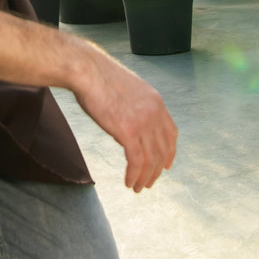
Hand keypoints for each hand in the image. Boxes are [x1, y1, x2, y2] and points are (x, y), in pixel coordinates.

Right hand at [71, 44, 177, 191]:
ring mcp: (143, 122)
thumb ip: (134, 107)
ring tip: (138, 187)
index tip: (166, 164)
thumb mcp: (127, 90)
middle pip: (163, 150)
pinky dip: (134, 175)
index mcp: (156, 101)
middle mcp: (154, 113)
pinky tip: (129, 182)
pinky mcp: (128, 131)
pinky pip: (136, 161)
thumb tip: (127, 123)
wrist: (87, 70)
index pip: (171, 132)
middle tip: (149, 182)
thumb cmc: (98, 78)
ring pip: (151, 159)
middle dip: (157, 170)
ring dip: (146, 177)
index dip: (170, 151)